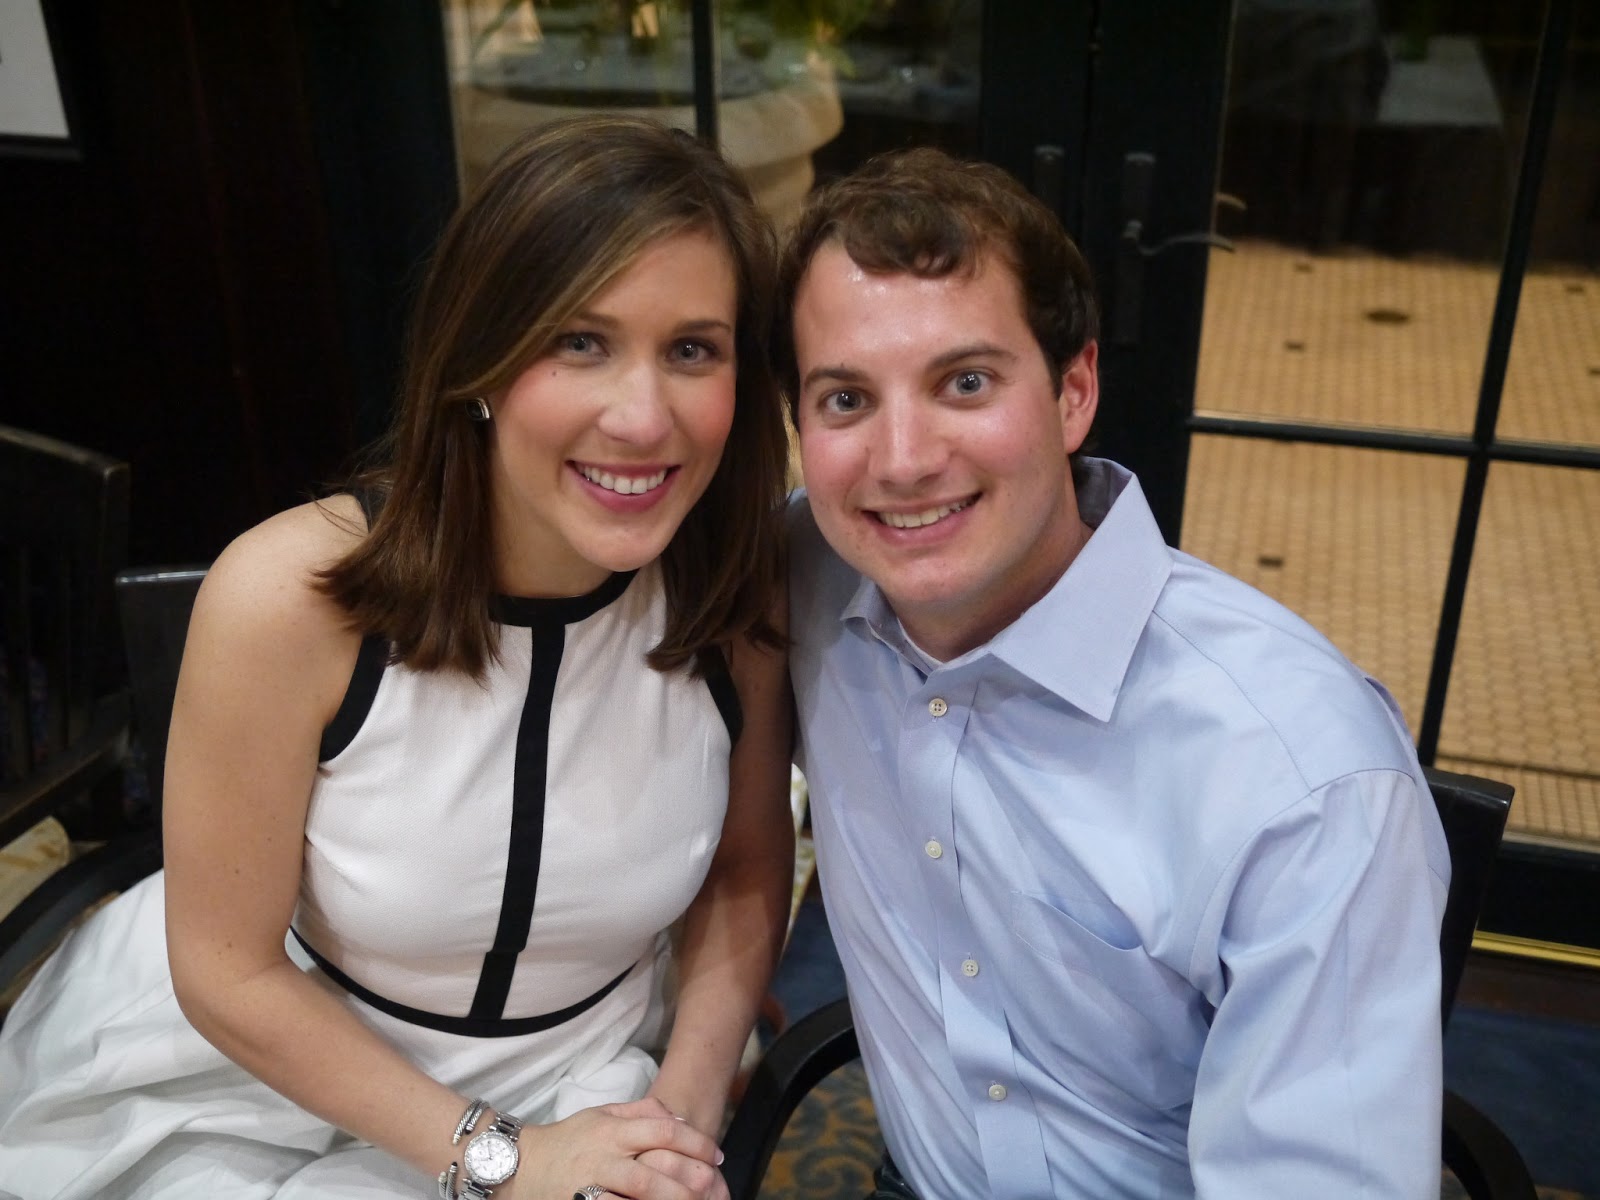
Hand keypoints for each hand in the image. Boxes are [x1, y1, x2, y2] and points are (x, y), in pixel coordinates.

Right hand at [503, 1098, 724, 1199]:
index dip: (695, 1142)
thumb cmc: (568, 1140)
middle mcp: (604, 1155)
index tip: (716, 1154)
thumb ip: (639, 1112)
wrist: (521, 1166)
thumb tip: (676, 1116)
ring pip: (640, 1192)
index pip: (664, 1130)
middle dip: (692, 1177)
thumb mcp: (601, 1115)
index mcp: (613, 1129)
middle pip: (657, 1166)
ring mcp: (591, 1183)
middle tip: (714, 1184)